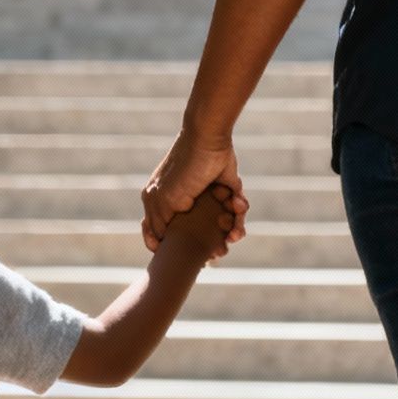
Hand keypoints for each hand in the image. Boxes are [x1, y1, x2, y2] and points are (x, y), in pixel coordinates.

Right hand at [143, 130, 248, 255]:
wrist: (208, 139)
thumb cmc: (183, 169)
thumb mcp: (163, 200)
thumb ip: (158, 224)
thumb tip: (158, 246)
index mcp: (163, 203)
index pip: (168, 234)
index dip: (179, 249)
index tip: (191, 260)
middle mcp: (185, 202)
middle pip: (199, 233)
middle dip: (212, 244)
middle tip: (219, 252)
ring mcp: (206, 196)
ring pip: (220, 224)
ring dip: (231, 228)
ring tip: (236, 233)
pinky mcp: (226, 189)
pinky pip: (236, 209)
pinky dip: (239, 209)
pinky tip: (238, 203)